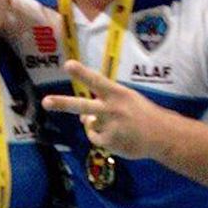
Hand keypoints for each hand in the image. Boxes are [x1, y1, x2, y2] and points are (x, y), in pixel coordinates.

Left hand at [42, 60, 167, 159]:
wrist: (161, 135)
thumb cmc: (142, 114)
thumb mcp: (126, 101)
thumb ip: (103, 104)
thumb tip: (81, 118)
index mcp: (117, 94)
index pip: (96, 81)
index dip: (82, 73)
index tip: (68, 65)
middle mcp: (111, 109)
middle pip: (82, 106)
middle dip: (63, 103)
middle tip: (45, 102)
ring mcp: (109, 127)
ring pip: (89, 124)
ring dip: (96, 124)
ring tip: (116, 125)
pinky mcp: (109, 142)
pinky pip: (94, 138)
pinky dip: (101, 137)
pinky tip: (116, 136)